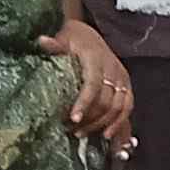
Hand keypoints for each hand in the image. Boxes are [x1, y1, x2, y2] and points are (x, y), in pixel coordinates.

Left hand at [42, 17, 134, 141]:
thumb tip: (42, 41)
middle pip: (107, 101)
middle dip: (91, 119)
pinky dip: (119, 122)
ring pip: (118, 107)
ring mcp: (122, 78)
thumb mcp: (63, 38)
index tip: (73, 118)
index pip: (93, 85)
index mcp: (97, 59)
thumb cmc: (74, 38)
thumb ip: (55, 44)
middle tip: (72, 130)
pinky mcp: (126, 85)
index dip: (84, 103)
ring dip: (102, 124)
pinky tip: (107, 135)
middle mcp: (113, 69)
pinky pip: (127, 107)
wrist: (89, 34)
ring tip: (83, 133)